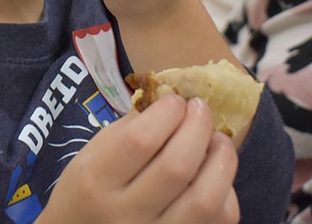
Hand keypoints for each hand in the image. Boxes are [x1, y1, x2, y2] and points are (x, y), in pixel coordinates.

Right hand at [40, 95, 238, 222]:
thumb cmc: (85, 190)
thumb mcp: (92, 154)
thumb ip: (129, 128)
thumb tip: (171, 102)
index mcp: (96, 181)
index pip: (139, 141)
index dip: (165, 114)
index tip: (175, 100)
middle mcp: (126, 214)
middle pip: (176, 167)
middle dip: (197, 128)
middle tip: (201, 109)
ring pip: (205, 199)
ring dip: (221, 160)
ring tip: (219, 139)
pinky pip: (218, 220)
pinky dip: (226, 191)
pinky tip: (216, 174)